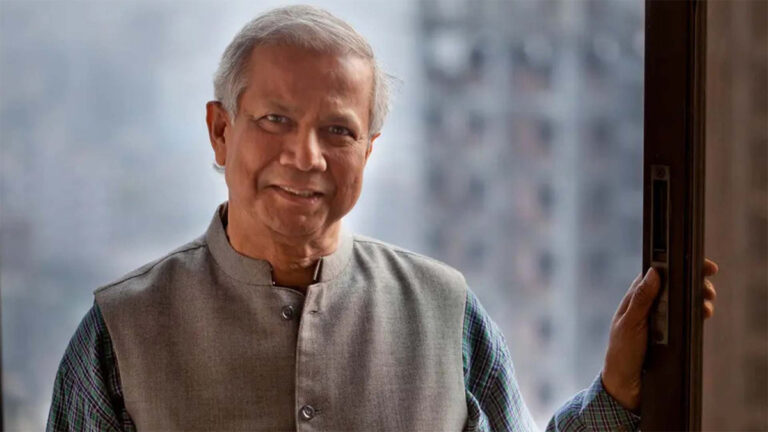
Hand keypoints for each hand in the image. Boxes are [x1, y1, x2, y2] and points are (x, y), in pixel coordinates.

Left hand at [600, 258, 718, 411]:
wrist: (625, 384)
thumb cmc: (622, 352)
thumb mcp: (630, 324)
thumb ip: (642, 299)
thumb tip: (654, 272)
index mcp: (636, 299)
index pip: (658, 275)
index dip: (676, 266)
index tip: (697, 265)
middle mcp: (648, 306)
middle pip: (674, 287)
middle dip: (693, 283)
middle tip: (708, 290)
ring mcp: (660, 319)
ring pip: (683, 302)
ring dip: (697, 299)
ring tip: (707, 305)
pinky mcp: (669, 333)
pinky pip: (686, 319)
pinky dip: (696, 314)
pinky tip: (704, 315)